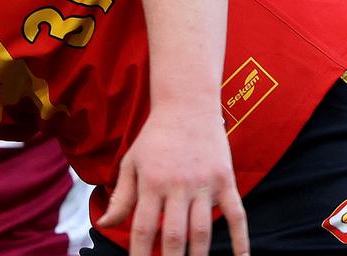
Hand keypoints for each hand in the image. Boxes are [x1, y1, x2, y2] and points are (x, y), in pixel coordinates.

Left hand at [97, 107, 248, 255]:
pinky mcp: (225, 180)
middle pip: (174, 235)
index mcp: (151, 182)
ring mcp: (204, 184)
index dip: (140, 254)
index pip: (143, 228)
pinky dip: (241, 238)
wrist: (187, 105)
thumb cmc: (155, 137)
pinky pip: (236, 214)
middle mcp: (177, 185)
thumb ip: (121, 196)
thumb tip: (105, 224)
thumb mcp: (131, 162)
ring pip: (202, 230)